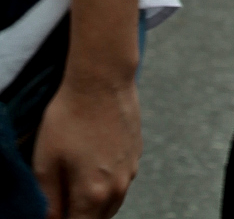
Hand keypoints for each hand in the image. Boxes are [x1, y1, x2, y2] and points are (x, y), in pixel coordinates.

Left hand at [32, 69, 139, 218]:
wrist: (103, 80)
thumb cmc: (70, 118)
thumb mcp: (45, 163)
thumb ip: (48, 199)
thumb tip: (51, 218)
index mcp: (93, 194)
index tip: (54, 214)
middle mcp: (118, 186)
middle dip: (80, 217)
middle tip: (61, 204)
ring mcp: (132, 169)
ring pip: (112, 203)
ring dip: (94, 205)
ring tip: (75, 188)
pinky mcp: (137, 153)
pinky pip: (121, 181)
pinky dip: (106, 185)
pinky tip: (92, 167)